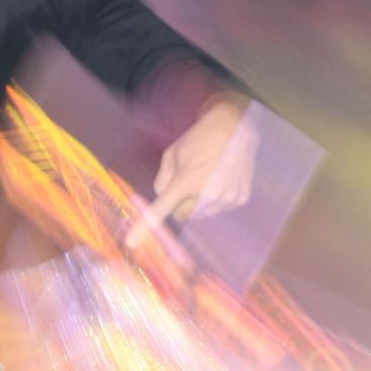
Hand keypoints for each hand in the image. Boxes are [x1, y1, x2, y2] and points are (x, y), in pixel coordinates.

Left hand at [127, 92, 256, 247]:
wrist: (234, 128)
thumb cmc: (197, 140)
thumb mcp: (171, 154)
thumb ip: (161, 179)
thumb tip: (161, 200)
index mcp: (186, 181)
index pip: (162, 209)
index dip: (144, 227)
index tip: (131, 242)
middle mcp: (207, 194)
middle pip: (182, 216)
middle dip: (179, 205)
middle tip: (185, 184)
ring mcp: (226, 198)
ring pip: (201, 215)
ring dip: (198, 203)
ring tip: (206, 177)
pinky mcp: (240, 199)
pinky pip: (219, 209)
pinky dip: (215, 200)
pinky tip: (220, 179)